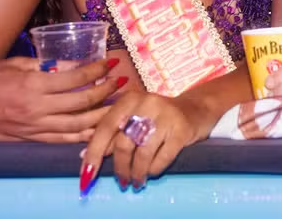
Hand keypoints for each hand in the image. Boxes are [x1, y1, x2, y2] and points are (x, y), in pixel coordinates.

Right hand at [0, 57, 123, 141]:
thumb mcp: (17, 63)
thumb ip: (48, 65)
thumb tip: (77, 65)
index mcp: (32, 84)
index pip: (76, 78)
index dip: (97, 70)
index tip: (111, 62)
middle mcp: (36, 108)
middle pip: (82, 102)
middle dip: (106, 92)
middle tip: (121, 82)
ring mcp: (34, 127)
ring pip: (77, 125)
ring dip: (101, 116)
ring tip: (118, 105)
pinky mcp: (30, 140)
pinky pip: (63, 140)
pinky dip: (83, 137)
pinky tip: (98, 130)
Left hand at [80, 90, 203, 191]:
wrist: (196, 109)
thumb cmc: (157, 117)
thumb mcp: (134, 117)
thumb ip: (112, 132)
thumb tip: (85, 156)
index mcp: (129, 99)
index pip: (105, 128)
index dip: (93, 153)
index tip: (87, 175)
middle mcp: (146, 103)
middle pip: (123, 143)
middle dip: (120, 168)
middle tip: (121, 181)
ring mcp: (166, 116)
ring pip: (142, 153)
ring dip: (136, 173)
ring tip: (136, 181)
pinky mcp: (181, 129)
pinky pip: (162, 157)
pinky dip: (153, 170)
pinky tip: (151, 173)